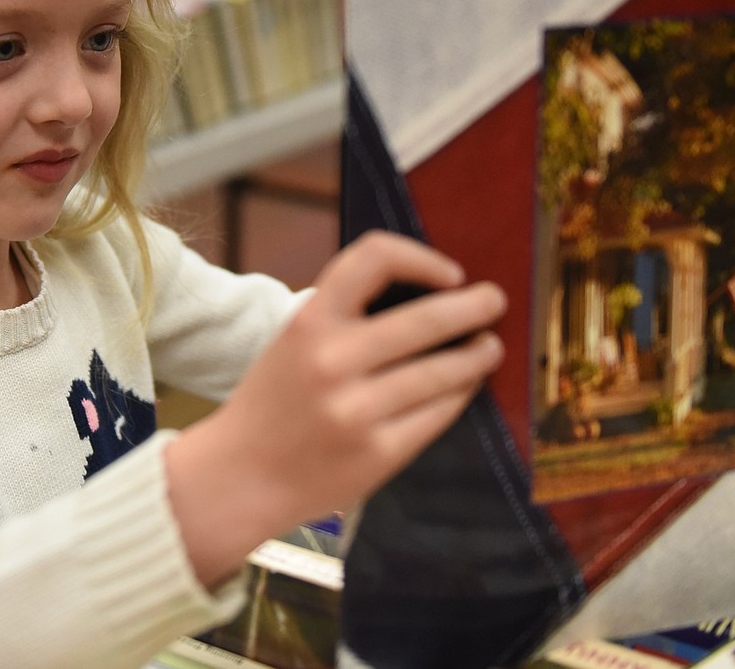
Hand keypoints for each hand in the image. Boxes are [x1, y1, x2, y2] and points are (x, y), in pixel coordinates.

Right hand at [166, 230, 505, 586]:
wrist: (240, 476)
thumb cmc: (273, 402)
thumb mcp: (293, 341)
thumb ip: (344, 316)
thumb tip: (429, 294)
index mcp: (308, 321)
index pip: (373, 259)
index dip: (419, 257)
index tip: (448, 273)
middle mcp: (332, 360)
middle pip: (425, 319)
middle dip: (473, 308)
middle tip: (493, 301)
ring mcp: (356, 411)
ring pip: (442, 373)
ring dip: (476, 356)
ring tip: (489, 347)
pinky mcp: (377, 454)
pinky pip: (436, 415)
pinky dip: (458, 396)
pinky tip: (463, 387)